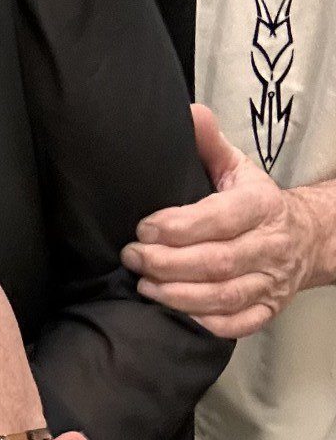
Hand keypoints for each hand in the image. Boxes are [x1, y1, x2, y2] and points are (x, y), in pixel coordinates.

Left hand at [122, 105, 319, 336]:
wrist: (308, 238)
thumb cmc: (257, 201)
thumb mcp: (238, 168)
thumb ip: (210, 144)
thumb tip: (189, 114)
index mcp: (261, 206)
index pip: (220, 219)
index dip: (179, 226)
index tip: (143, 227)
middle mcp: (270, 246)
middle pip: (217, 262)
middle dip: (167, 263)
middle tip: (132, 256)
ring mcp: (271, 282)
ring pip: (224, 296)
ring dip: (177, 295)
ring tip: (143, 285)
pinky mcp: (268, 310)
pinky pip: (238, 325)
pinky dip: (205, 323)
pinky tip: (174, 313)